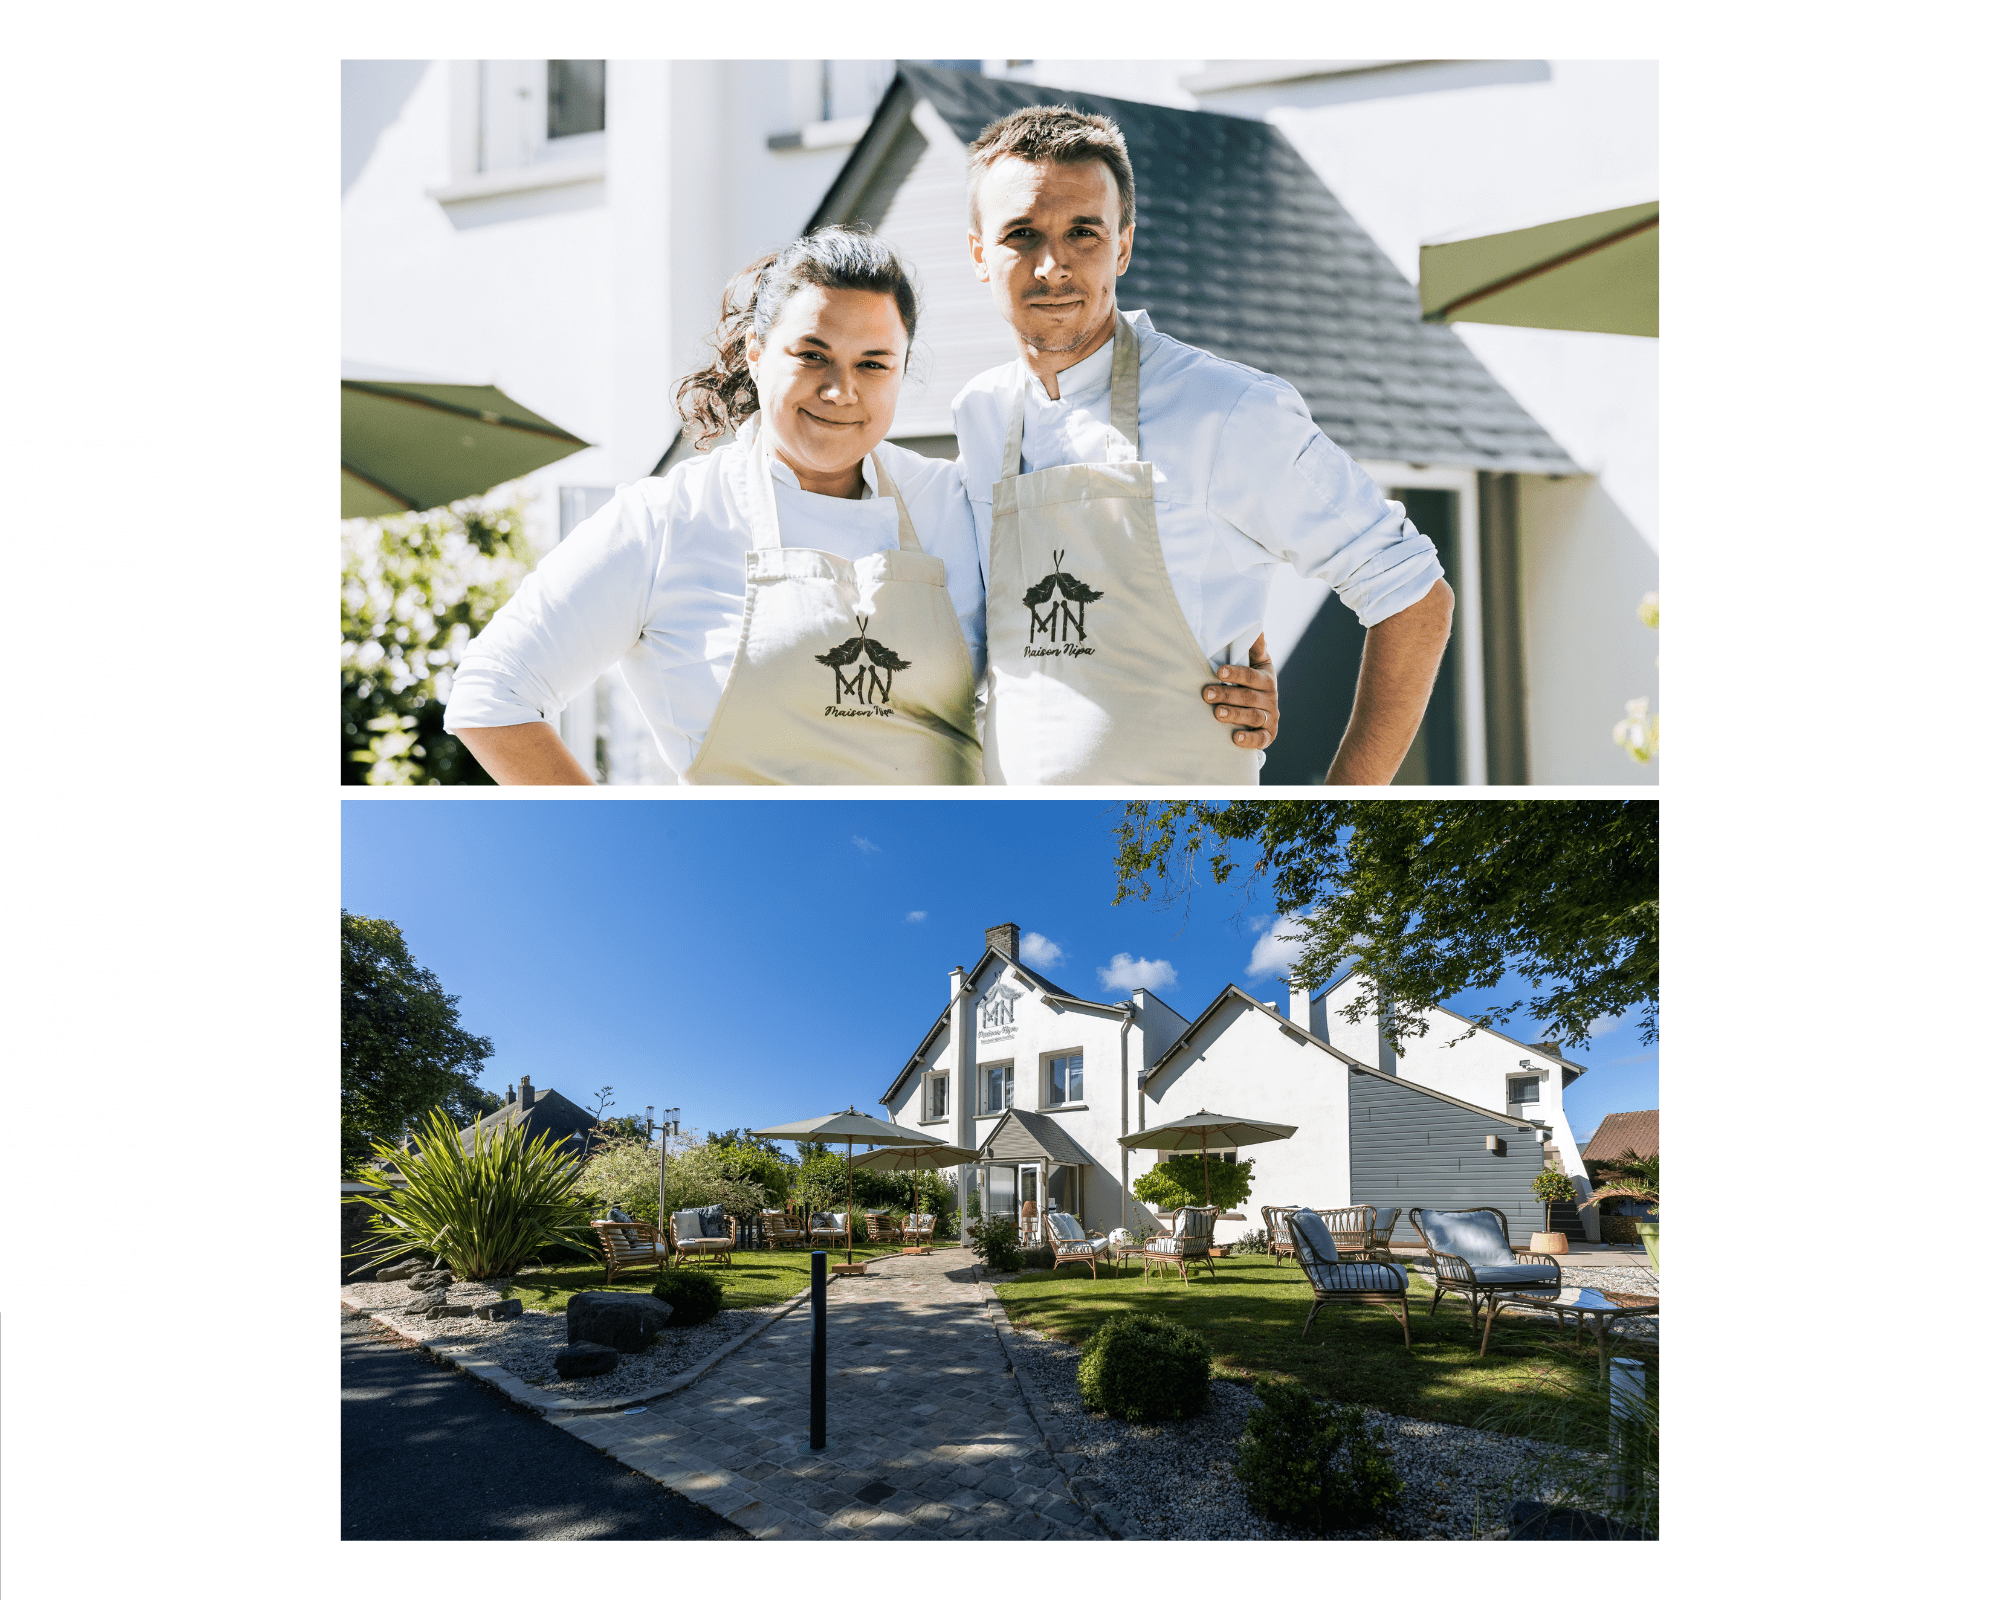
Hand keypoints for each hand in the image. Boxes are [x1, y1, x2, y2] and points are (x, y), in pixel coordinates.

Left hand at [1202, 633, 1279, 749]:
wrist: (1262, 708)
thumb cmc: (1250, 680)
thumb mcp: (1255, 662)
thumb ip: (1253, 646)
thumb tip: (1256, 625)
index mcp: (1266, 677)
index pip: (1251, 675)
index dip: (1236, 673)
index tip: (1219, 671)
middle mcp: (1270, 697)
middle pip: (1249, 697)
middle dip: (1227, 694)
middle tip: (1207, 694)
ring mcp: (1270, 717)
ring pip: (1254, 716)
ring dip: (1235, 714)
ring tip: (1217, 714)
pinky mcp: (1269, 735)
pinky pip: (1261, 739)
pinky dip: (1250, 739)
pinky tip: (1235, 738)